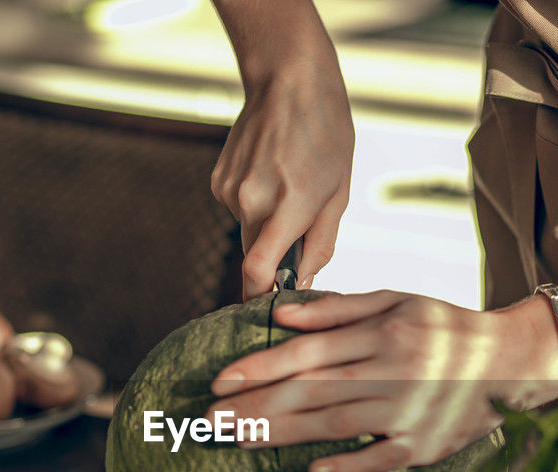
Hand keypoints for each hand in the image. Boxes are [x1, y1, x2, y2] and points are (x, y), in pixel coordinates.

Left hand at [206, 290, 557, 471]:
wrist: (511, 360)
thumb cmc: (445, 327)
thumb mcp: (396, 300)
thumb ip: (338, 309)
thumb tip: (280, 315)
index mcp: (379, 334)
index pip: (307, 352)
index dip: (260, 367)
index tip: (220, 379)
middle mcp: (388, 371)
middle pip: (310, 391)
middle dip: (255, 406)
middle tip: (210, 419)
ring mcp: (406, 411)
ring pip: (333, 424)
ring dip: (281, 434)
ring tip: (239, 439)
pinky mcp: (424, 445)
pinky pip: (380, 459)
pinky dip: (348, 465)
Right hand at [210, 1, 353, 298]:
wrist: (289, 80)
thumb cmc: (326, 134)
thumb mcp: (339, 193)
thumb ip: (320, 244)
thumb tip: (304, 281)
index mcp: (289, 206)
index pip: (257, 271)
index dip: (260, 296)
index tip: (270, 305)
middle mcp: (252, 201)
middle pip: (254, 257)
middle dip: (274, 259)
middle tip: (298, 235)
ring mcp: (230, 190)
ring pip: (247, 232)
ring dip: (266, 226)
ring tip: (289, 186)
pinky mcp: (218, 181)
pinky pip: (238, 210)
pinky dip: (254, 205)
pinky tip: (270, 174)